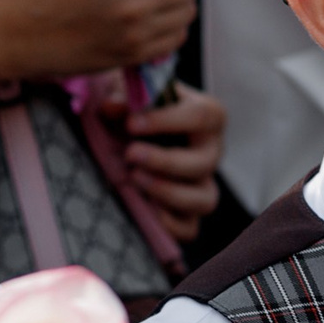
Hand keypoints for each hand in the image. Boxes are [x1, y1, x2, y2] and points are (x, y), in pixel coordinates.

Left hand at [124, 84, 225, 241]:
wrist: (133, 132)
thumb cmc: (138, 107)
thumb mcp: (131, 93)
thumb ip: (123, 96)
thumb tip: (112, 107)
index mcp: (207, 116)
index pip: (201, 117)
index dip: (166, 121)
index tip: (131, 123)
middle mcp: (211, 152)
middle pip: (204, 163)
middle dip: (165, 161)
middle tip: (130, 154)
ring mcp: (203, 184)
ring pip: (205, 200)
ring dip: (168, 193)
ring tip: (134, 179)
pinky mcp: (188, 212)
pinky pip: (190, 229)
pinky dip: (168, 225)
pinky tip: (144, 209)